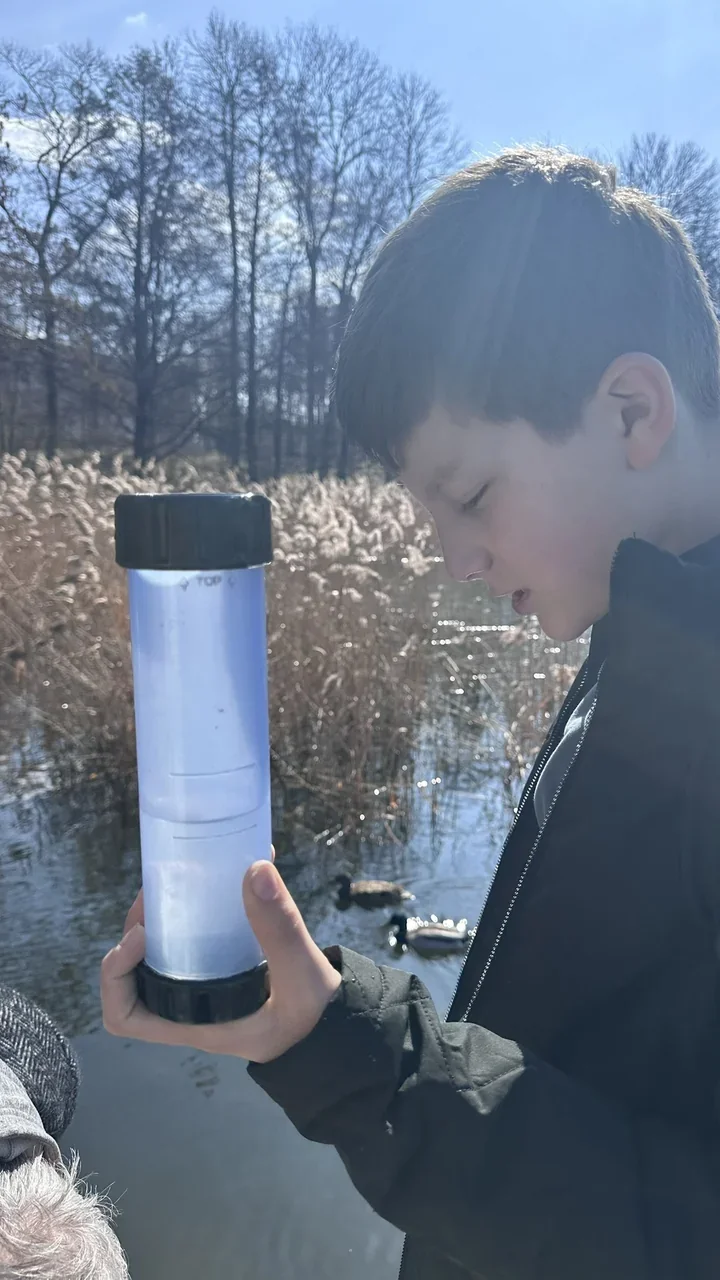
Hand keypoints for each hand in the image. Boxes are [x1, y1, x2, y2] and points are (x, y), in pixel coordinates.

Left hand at [100, 855, 341, 1063]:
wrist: (343, 1029)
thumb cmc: (316, 1021)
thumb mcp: (301, 978)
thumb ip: (281, 930)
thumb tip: (254, 870)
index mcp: (194, 1024)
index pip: (125, 1015)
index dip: (118, 974)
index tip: (141, 936)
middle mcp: (190, 1008)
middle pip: (137, 971)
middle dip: (140, 928)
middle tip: (163, 888)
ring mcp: (205, 988)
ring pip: (164, 951)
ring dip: (166, 914)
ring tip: (185, 877)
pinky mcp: (225, 968)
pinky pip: (197, 938)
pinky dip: (200, 908)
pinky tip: (226, 875)